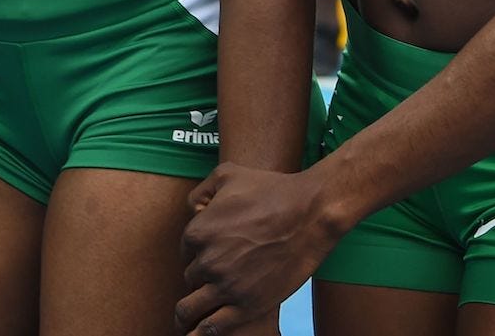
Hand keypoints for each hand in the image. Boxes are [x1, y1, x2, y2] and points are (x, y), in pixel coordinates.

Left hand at [177, 164, 337, 333]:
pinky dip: (202, 334)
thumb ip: (200, 191)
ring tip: (183, 323)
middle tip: (214, 278)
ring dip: (187, 315)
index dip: (197, 253)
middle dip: (201, 277)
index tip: (209, 254)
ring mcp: (228, 285)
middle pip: (192, 277)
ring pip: (192, 307)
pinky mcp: (248, 305)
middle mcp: (208, 261)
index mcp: (198, 232)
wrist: (310, 213)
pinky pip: (215, 327)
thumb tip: (192, 211)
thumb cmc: (270, 189)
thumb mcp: (226, 175)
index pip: (185, 251)